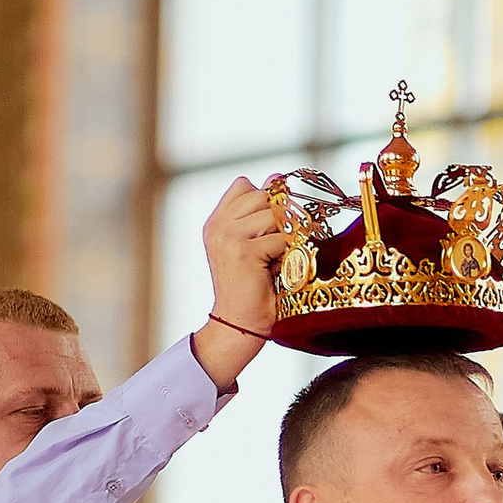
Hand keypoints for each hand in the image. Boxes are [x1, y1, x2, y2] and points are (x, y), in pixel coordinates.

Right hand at [194, 176, 288, 376]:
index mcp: (216, 222)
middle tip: (277, 245)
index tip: (271, 225)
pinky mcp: (243, 251)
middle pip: (262, 196)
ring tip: (275, 258)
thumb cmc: (251, 288)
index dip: (265, 199)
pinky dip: (286, 254)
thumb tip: (278, 179)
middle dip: (278, 218)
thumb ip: (260, 214)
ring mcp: (227, 236)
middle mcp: (218, 226)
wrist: (238, 323)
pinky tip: (276, 270)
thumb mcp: (252, 245)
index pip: (244, 185)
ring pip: (273, 215)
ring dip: (284, 236)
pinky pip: (280, 239)